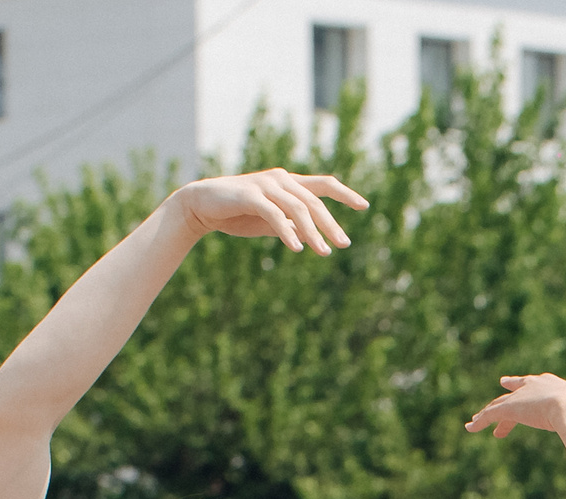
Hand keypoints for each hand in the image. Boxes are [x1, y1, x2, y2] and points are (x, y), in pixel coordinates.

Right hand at [175, 169, 363, 254]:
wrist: (201, 206)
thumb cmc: (236, 213)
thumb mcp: (268, 222)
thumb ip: (289, 225)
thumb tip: (310, 237)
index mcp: (288, 183)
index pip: (323, 185)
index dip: (345, 193)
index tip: (364, 206)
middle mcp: (280, 179)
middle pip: (314, 201)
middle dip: (330, 224)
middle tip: (344, 244)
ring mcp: (266, 185)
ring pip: (297, 208)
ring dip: (313, 232)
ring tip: (324, 252)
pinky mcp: (251, 195)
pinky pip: (274, 214)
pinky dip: (287, 231)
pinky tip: (297, 248)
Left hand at [466, 372, 565, 439]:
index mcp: (555, 386)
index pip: (540, 387)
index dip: (535, 390)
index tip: (530, 390)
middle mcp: (535, 386)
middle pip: (518, 391)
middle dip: (510, 392)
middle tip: (504, 387)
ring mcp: (522, 396)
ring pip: (500, 404)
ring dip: (488, 414)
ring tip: (477, 421)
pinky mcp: (509, 407)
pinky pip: (490, 414)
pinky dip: (480, 422)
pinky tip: (470, 428)